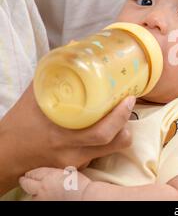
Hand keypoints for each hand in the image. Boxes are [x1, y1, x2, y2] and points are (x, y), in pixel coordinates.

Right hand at [0, 82, 133, 194]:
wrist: (6, 154)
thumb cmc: (20, 123)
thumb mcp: (34, 96)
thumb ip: (54, 73)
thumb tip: (75, 47)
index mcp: (63, 134)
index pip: (102, 132)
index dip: (120, 116)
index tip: (128, 98)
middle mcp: (73, 152)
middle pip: (114, 143)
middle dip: (126, 124)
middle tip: (126, 105)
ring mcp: (75, 163)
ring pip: (110, 151)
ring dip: (118, 133)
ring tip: (117, 116)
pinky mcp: (75, 169)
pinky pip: (98, 156)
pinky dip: (104, 142)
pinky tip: (100, 128)